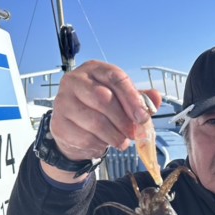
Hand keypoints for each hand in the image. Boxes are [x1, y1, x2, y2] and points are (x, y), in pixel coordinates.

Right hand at [42, 60, 161, 181]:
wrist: (74, 131)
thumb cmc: (100, 110)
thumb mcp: (122, 101)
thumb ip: (139, 99)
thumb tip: (156, 97)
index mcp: (94, 70)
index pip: (115, 78)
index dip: (132, 98)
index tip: (143, 117)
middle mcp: (74, 81)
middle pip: (103, 99)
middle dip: (123, 120)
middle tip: (134, 134)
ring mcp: (63, 101)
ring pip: (95, 121)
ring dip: (114, 136)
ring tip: (122, 142)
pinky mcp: (58, 123)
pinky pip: (85, 137)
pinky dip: (99, 145)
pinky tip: (103, 144)